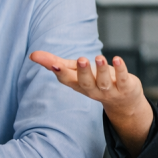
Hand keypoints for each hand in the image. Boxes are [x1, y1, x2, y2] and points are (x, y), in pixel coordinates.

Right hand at [30, 51, 153, 156]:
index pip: (67, 80)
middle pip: (86, 83)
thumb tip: (32, 55)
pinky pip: (123, 79)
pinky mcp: (125, 87)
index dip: (60, 73)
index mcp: (78, 85)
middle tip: (82, 59)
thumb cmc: (94, 81)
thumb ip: (55, 63)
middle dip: (83, 72)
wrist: (123, 101)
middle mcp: (92, 90)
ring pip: (104, 82)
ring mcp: (110, 90)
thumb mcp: (75, 72)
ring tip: (99, 57)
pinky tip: (118, 59)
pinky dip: (121, 69)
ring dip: (101, 70)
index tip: (53, 63)